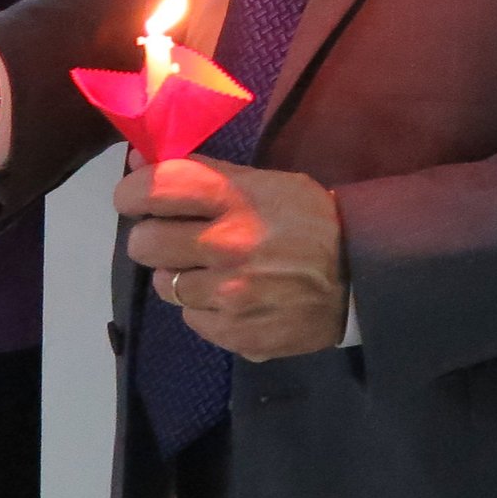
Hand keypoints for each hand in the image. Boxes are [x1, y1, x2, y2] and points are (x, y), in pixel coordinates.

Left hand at [119, 157, 347, 361]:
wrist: (363, 279)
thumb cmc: (312, 221)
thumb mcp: (269, 183)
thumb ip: (206, 175)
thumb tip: (136, 163)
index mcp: (236, 199)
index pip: (153, 188)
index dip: (132, 192)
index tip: (137, 198)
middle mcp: (227, 246)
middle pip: (142, 243)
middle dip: (154, 238)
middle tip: (178, 238)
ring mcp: (230, 296)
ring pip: (164, 285)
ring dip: (184, 276)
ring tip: (218, 271)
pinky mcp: (235, 334)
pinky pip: (192, 318)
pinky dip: (207, 308)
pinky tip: (236, 298)